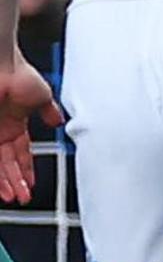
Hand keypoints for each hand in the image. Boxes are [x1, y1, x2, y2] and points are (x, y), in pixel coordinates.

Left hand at [0, 50, 56, 204]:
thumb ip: (49, 110)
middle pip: (6, 163)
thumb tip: (58, 120)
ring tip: (12, 197)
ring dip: (4, 182)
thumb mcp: (42, 95)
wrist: (0, 63)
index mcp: (13, 123)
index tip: (28, 186)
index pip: (19, 153)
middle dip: (14, 182)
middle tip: (20, 198)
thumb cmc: (18, 71)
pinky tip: (2, 185)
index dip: (25, 170)